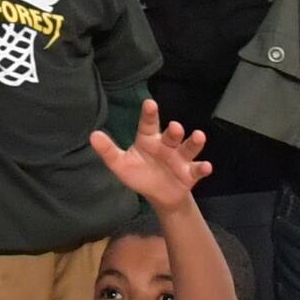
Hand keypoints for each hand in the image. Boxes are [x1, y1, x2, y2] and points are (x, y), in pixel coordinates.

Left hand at [84, 99, 213, 212]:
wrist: (159, 195)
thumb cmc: (140, 174)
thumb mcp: (121, 164)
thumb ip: (108, 151)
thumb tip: (93, 135)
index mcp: (148, 140)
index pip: (148, 124)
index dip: (149, 114)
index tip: (149, 103)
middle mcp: (166, 145)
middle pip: (171, 135)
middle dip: (174, 131)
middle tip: (175, 127)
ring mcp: (180, 158)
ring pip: (189, 147)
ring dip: (194, 142)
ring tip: (198, 136)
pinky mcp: (190, 173)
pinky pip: (197, 168)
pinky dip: (203, 167)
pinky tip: (206, 166)